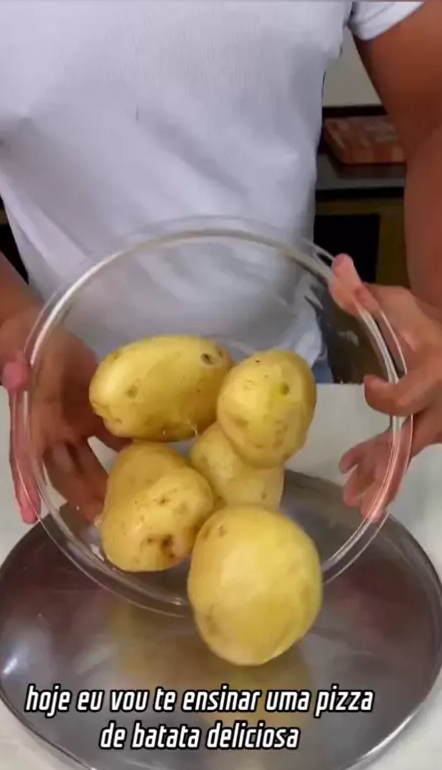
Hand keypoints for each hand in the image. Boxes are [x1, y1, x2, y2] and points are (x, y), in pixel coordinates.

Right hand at [0, 307, 122, 524]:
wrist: (41, 328)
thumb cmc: (20, 339)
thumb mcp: (12, 348)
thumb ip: (13, 363)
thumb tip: (14, 376)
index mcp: (29, 420)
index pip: (24, 458)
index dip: (27, 485)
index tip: (30, 514)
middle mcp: (51, 431)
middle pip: (64, 471)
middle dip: (80, 497)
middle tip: (101, 521)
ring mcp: (74, 425)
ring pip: (88, 463)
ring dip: (103, 485)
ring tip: (123, 507)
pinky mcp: (95, 413)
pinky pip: (112, 436)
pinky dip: (127, 450)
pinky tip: (149, 463)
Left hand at [329, 255, 441, 517]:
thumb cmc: (429, 325)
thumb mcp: (401, 307)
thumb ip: (367, 296)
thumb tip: (337, 265)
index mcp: (435, 372)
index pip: (412, 395)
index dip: (390, 396)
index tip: (367, 383)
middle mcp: (440, 406)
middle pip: (411, 442)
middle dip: (384, 468)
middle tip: (355, 491)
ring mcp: (437, 424)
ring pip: (408, 455)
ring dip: (381, 480)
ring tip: (354, 503)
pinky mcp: (429, 434)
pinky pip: (406, 456)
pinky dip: (384, 473)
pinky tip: (359, 487)